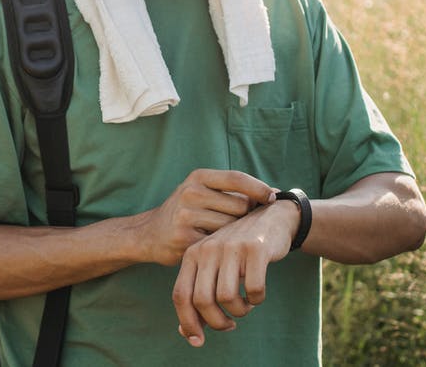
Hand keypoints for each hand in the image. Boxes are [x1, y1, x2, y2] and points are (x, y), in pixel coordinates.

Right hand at [133, 169, 276, 265]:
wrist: (150, 234)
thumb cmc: (186, 211)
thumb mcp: (201, 191)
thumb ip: (232, 191)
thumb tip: (275, 193)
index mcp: (198, 177)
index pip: (236, 178)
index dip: (259, 188)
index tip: (272, 198)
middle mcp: (191, 192)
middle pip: (240, 205)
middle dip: (246, 216)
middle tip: (242, 225)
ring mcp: (186, 216)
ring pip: (232, 227)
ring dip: (235, 235)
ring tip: (226, 237)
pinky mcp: (186, 239)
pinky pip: (219, 244)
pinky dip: (223, 248)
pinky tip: (217, 248)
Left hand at [172, 200, 298, 346]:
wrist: (270, 218)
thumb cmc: (238, 252)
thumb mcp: (214, 268)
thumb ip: (199, 296)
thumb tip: (186, 333)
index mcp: (192, 254)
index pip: (180, 295)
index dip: (187, 322)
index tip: (198, 341)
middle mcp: (208, 249)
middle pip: (203, 301)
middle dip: (217, 322)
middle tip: (229, 324)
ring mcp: (231, 247)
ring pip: (227, 298)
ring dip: (239, 311)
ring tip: (245, 306)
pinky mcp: (256, 249)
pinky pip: (253, 289)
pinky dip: (257, 299)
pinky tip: (257, 295)